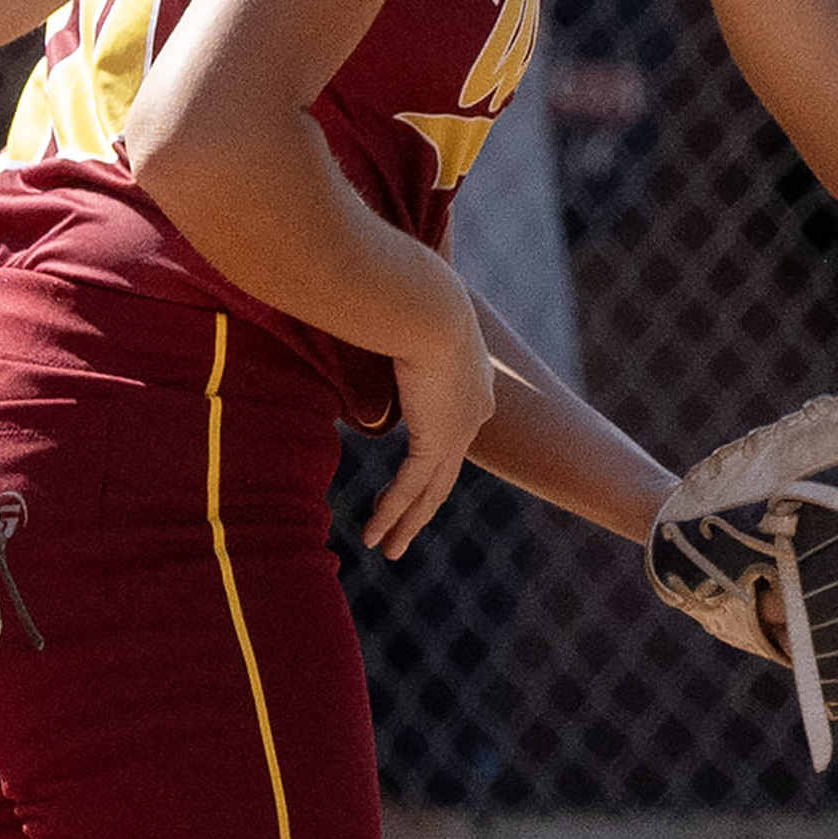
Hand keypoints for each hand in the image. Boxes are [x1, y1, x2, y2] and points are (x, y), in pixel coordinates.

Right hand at [364, 301, 495, 561]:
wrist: (428, 300)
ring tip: (389, 549)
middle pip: (446, 469)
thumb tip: (363, 320)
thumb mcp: (405, 310)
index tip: (418, 469)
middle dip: (423, 504)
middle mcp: (474, 409)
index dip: (435, 454)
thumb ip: (390, 327)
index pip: (454, 427)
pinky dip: (392, 513)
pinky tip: (374, 536)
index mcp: (474, 378)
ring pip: (431, 489)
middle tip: (405, 531)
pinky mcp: (438, 439)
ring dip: (407, 522)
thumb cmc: (411, 289)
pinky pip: (411, 487)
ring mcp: (460, 428)